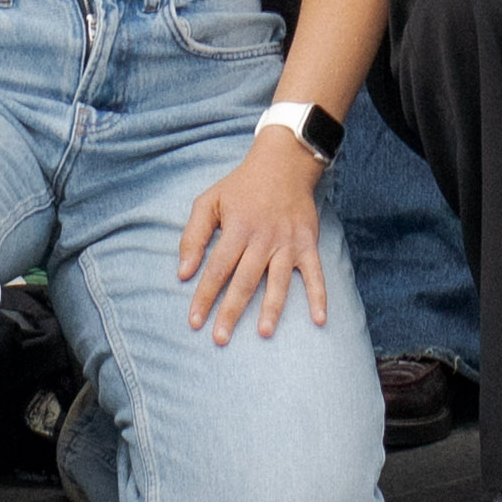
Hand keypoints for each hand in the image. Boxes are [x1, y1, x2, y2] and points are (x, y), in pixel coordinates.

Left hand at [179, 128, 333, 344]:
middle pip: (245, 280)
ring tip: (263, 333)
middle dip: (231, 311)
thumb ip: (193, 236)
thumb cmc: (240, 186)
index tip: (194, 321)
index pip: (217, 268)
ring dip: (272, 308)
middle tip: (220, 338)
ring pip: (279, 280)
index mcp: (237, 228)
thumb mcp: (208, 201)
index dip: (204, 296)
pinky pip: (315, 273)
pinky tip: (319, 319)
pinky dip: (319, 296)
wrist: (283, 163)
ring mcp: (288, 242)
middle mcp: (263, 237)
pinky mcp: (308, 243)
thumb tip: (182, 272)